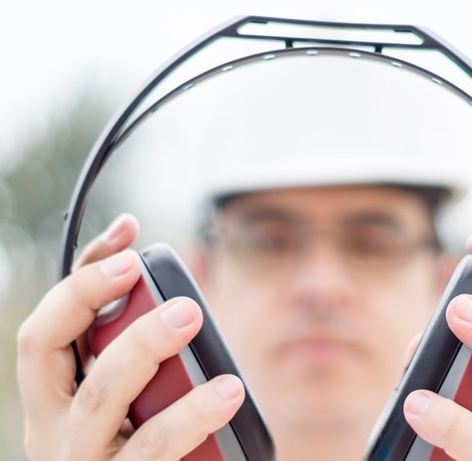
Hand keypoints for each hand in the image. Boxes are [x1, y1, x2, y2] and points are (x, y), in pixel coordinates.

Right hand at [17, 214, 244, 460]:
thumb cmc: (132, 458)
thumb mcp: (125, 403)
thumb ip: (137, 354)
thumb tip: (172, 294)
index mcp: (51, 400)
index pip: (48, 322)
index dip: (83, 271)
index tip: (129, 231)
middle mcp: (52, 429)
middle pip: (44, 348)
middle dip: (90, 296)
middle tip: (137, 254)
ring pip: (102, 395)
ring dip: (145, 346)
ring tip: (193, 316)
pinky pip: (156, 450)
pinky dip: (193, 415)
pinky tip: (229, 393)